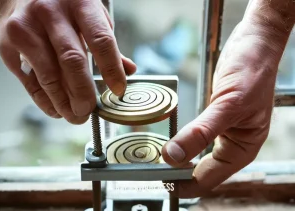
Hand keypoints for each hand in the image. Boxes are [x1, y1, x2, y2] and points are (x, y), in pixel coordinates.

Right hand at [0, 0, 135, 123]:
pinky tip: (56, 108)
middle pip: (73, 61)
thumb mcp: (89, 14)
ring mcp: (26, 28)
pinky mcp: (8, 44)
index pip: (101, 41)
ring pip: (49, 75)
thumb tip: (129, 70)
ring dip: (63, 102)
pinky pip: (30, 80)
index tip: (118, 90)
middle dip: (83, 93)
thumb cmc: (62, 5)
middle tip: (90, 110)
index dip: (112, 70)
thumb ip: (106, 42)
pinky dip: (45, 100)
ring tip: (75, 115)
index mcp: (80, 4)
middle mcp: (51, 13)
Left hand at [162, 0, 293, 197]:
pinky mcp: (212, 118)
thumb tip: (173, 156)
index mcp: (242, 149)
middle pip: (201, 169)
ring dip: (177, 157)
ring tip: (155, 159)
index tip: (161, 181)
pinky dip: (180, 139)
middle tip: (153, 170)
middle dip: (178, 172)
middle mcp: (231, 144)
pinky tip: (166, 139)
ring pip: (195, 153)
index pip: (209, 178)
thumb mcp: (228, 104)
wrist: (254, 44)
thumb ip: (201, 132)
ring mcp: (221, 131)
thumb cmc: (252, 72)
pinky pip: (193, 135)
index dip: (185, 183)